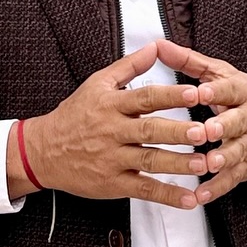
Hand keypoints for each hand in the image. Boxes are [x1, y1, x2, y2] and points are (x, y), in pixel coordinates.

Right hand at [7, 41, 209, 207]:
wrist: (43, 151)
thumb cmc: (74, 115)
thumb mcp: (97, 84)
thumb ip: (128, 66)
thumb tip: (154, 47)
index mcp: (112, 104)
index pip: (145, 97)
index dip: (170, 95)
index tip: (194, 93)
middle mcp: (113, 131)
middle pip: (149, 130)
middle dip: (177, 131)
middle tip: (203, 131)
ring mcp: (113, 159)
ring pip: (149, 161)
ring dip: (178, 164)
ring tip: (203, 163)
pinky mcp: (113, 183)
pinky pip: (143, 189)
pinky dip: (167, 195)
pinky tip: (188, 199)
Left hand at [155, 39, 246, 204]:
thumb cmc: (244, 98)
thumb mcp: (221, 74)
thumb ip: (189, 62)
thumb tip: (160, 45)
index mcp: (241, 92)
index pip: (230, 89)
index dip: (217, 91)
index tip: (201, 92)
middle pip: (237, 122)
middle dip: (223, 126)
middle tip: (207, 131)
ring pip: (237, 152)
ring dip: (223, 159)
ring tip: (209, 164)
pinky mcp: (245, 167)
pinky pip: (231, 179)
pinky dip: (216, 189)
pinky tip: (201, 195)